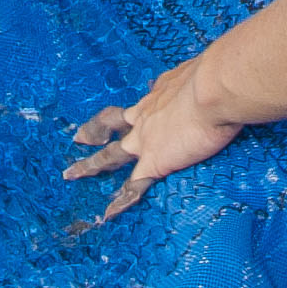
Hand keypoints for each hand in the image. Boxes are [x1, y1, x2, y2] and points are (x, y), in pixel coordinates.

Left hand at [65, 56, 239, 218]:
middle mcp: (145, 115)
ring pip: (110, 156)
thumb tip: (203, 76)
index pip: (141, 105)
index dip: (133, 111)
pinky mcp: (154, 162)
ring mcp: (145, 141)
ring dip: (91, 165)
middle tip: (79, 138)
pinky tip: (107, 214)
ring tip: (72, 174)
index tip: (128, 114)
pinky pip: (133, 187)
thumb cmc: (215, 79)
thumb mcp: (200, 73)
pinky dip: (120, 201)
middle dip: (94, 131)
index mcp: (159, 94)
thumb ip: (196, 78)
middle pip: (112, 124)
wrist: (213, 90)